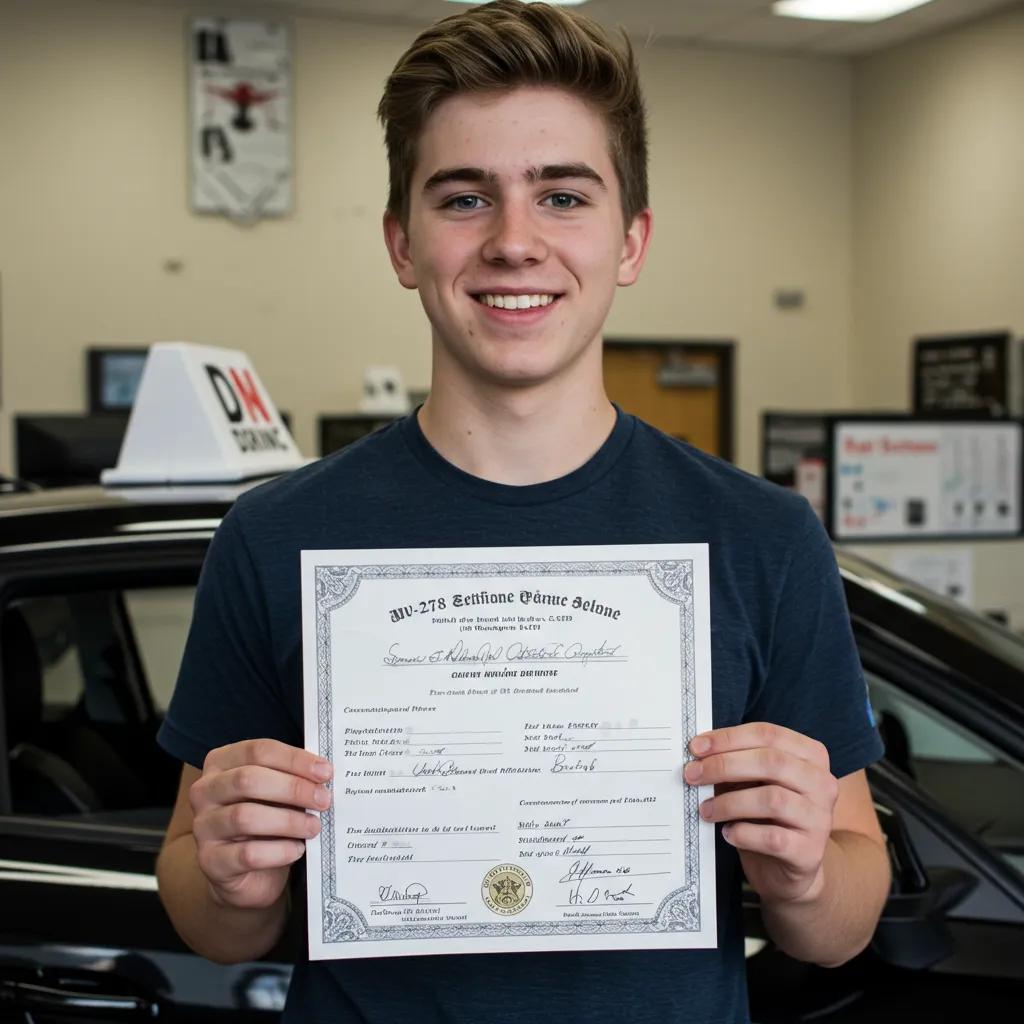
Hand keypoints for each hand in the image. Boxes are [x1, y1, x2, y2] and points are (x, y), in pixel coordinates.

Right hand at [189, 739, 332, 910]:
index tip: (325, 772)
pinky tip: (297, 849)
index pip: (258, 751)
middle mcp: (204, 791)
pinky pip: (247, 854)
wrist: (246, 872)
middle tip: (324, 799)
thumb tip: (325, 773)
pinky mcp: (210, 862)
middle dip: (293, 788)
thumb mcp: (277, 793)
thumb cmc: (266, 820)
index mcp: (221, 763)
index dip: (294, 759)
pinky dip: (278, 851)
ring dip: (288, 821)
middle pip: (248, 780)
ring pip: (245, 817)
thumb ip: (293, 778)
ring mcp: (203, 827)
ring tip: (314, 826)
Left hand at [683, 723, 838, 903]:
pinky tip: (727, 833)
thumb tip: (698, 755)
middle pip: (771, 762)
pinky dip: (743, 833)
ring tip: (705, 809)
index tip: (695, 747)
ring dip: (729, 802)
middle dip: (724, 765)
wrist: (790, 867)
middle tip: (692, 775)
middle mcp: (822, 783)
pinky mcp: (810, 852)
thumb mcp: (754, 782)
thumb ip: (735, 763)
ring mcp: (820, 818)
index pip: (769, 734)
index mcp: (811, 755)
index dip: (728, 737)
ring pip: (772, 799)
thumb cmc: (767, 814)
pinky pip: (773, 838)